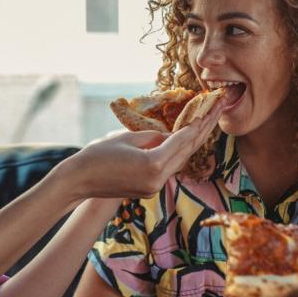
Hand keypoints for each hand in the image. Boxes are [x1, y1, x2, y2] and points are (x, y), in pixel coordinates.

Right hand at [55, 99, 224, 200]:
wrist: (79, 180)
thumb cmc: (99, 154)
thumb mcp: (129, 138)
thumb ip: (155, 137)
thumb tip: (173, 135)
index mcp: (153, 164)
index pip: (183, 140)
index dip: (198, 122)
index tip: (211, 107)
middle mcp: (158, 179)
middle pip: (188, 152)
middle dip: (204, 130)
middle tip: (218, 110)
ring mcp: (154, 187)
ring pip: (181, 161)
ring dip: (194, 142)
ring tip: (208, 122)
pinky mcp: (149, 189)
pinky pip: (169, 167)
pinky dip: (179, 153)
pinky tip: (186, 140)